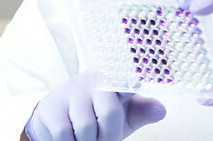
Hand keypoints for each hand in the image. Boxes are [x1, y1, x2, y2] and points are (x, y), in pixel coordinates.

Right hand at [24, 72, 165, 140]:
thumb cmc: (99, 116)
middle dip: (109, 136)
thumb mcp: (124, 116)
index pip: (127, 79)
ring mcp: (72, 90)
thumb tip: (161, 110)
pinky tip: (71, 139)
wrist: (57, 119)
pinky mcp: (51, 105)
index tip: (136, 82)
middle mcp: (95, 80)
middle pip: (110, 114)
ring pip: (85, 127)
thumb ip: (141, 113)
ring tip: (88, 139)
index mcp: (117, 80)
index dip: (131, 80)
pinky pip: (63, 133)